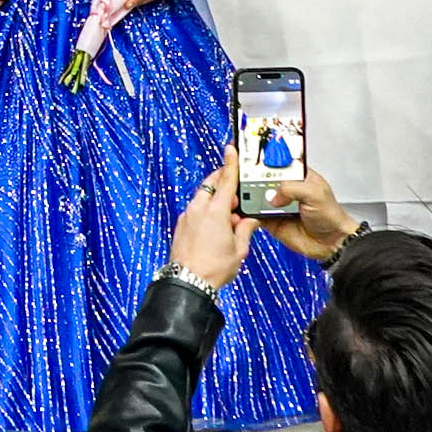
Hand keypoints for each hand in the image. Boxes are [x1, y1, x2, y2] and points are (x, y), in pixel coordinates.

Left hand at [169, 153, 246, 293]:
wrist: (188, 281)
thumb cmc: (213, 268)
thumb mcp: (239, 249)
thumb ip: (245, 229)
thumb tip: (250, 221)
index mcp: (215, 211)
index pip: (225, 181)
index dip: (230, 164)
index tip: (231, 149)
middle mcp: (198, 209)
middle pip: (212, 186)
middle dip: (225, 186)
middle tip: (238, 199)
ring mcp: (187, 216)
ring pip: (203, 198)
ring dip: (216, 202)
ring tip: (229, 221)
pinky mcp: (181, 225)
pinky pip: (196, 210)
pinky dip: (207, 212)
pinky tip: (216, 228)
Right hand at [245, 165, 359, 262]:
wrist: (331, 243)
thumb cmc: (331, 216)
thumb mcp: (315, 193)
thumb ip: (292, 188)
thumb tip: (272, 195)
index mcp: (297, 175)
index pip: (277, 161)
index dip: (264, 158)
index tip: (250, 156)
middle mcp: (285, 188)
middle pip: (262, 177)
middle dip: (251, 177)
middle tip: (242, 178)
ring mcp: (277, 204)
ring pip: (255, 196)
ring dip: (249, 196)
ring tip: (243, 195)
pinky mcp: (271, 220)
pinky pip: (254, 214)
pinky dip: (248, 213)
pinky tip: (246, 211)